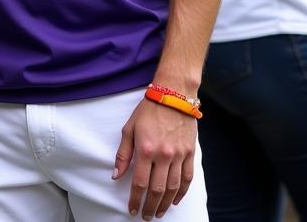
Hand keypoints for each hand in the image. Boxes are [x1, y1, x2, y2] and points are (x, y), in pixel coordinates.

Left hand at [113, 97, 196, 218]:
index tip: (132, 209)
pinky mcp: (190, 154)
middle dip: (150, 206)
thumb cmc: (148, 110)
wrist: (173, 95)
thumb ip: (123, 154)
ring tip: (158, 212)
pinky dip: (181, 193)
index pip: (139, 182)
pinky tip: (175, 201)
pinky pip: (187, 179)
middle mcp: (163, 155)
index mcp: (145, 149)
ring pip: (173, 188)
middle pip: (157, 189)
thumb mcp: (129, 128)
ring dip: (165, 204)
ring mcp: (179, 155)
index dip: (135, 199)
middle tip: (145, 216)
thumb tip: (116, 175)